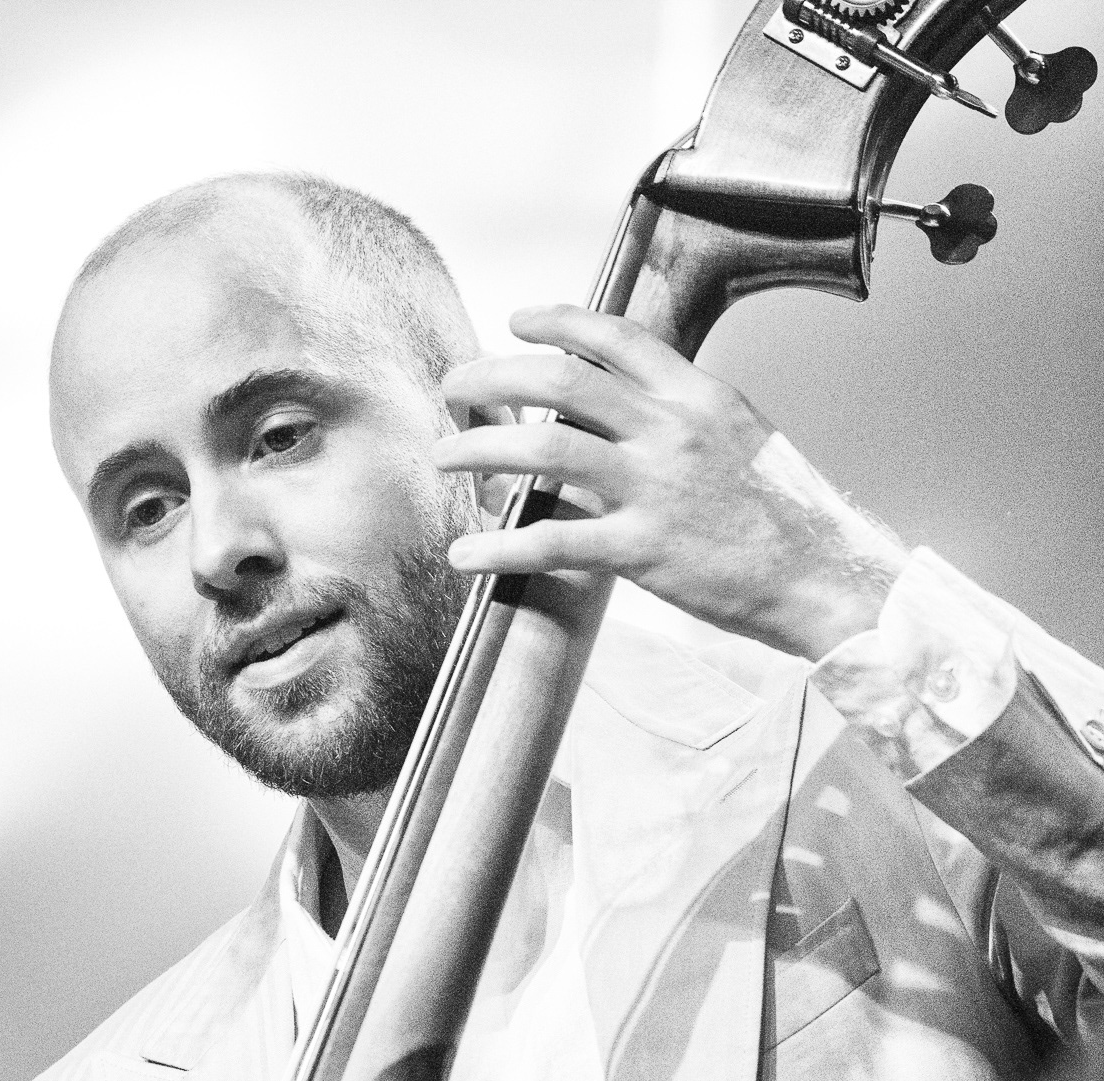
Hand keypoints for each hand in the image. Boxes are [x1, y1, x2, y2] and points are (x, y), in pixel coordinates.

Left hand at [436, 303, 905, 660]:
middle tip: (454, 388)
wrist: (823, 575)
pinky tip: (466, 554)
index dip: (557, 322)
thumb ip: (683, 418)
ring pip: (545, 446)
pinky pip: (554, 540)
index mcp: (696, 394)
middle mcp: (671, 428)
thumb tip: (627, 413)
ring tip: (443, 457)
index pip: (615, 337)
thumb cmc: (785, 516)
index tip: (518, 320)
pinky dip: (500, 547)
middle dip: (493, 375)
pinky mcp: (644, 549)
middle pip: (561, 379)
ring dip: (480, 447)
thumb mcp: (743, 438)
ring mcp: (655, 486)